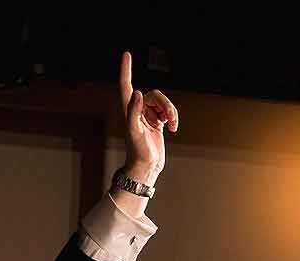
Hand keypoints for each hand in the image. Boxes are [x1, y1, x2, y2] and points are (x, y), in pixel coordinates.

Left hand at [118, 51, 178, 184]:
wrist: (147, 166)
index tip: (127, 55)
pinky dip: (173, 118)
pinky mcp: (158, 121)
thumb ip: (134, 111)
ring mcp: (148, 115)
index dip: (126, 69)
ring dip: (171, 113)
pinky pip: (168, 112)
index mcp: (129, 109)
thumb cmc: (137, 151)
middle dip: (166, 106)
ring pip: (164, 103)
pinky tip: (173, 128)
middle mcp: (138, 109)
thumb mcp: (134, 131)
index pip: (126, 84)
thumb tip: (139, 93)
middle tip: (171, 121)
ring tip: (173, 126)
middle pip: (155, 95)